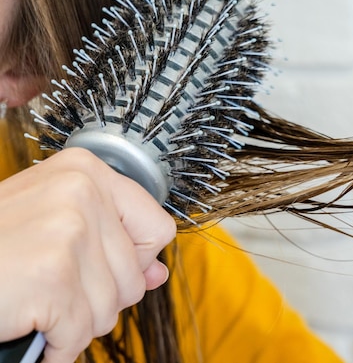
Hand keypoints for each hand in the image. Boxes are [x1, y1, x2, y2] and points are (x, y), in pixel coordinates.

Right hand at [0, 148, 175, 362]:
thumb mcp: (57, 229)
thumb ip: (114, 247)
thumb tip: (158, 272)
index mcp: (86, 172)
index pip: (158, 228)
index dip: (135, 259)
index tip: (96, 262)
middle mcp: (81, 190)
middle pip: (136, 275)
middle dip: (99, 297)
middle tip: (50, 283)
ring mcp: (67, 230)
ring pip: (112, 307)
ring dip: (76, 321)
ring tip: (35, 298)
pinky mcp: (51, 273)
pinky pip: (81, 333)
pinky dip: (56, 344)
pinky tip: (28, 321)